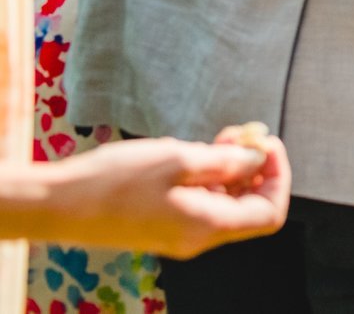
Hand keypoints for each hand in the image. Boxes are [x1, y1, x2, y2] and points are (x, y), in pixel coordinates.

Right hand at [17, 134, 290, 258]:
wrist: (58, 205)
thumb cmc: (115, 181)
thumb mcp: (178, 159)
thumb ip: (226, 161)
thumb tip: (258, 158)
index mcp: (207, 227)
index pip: (270, 212)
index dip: (278, 175)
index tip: (265, 143)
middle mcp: (198, 237)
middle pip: (251, 207)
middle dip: (256, 168)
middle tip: (242, 133)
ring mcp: (180, 233)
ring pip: (227, 203)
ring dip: (233, 169)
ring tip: (219, 137)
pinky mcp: (163, 225)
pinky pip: (202, 204)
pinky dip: (209, 178)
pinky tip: (196, 153)